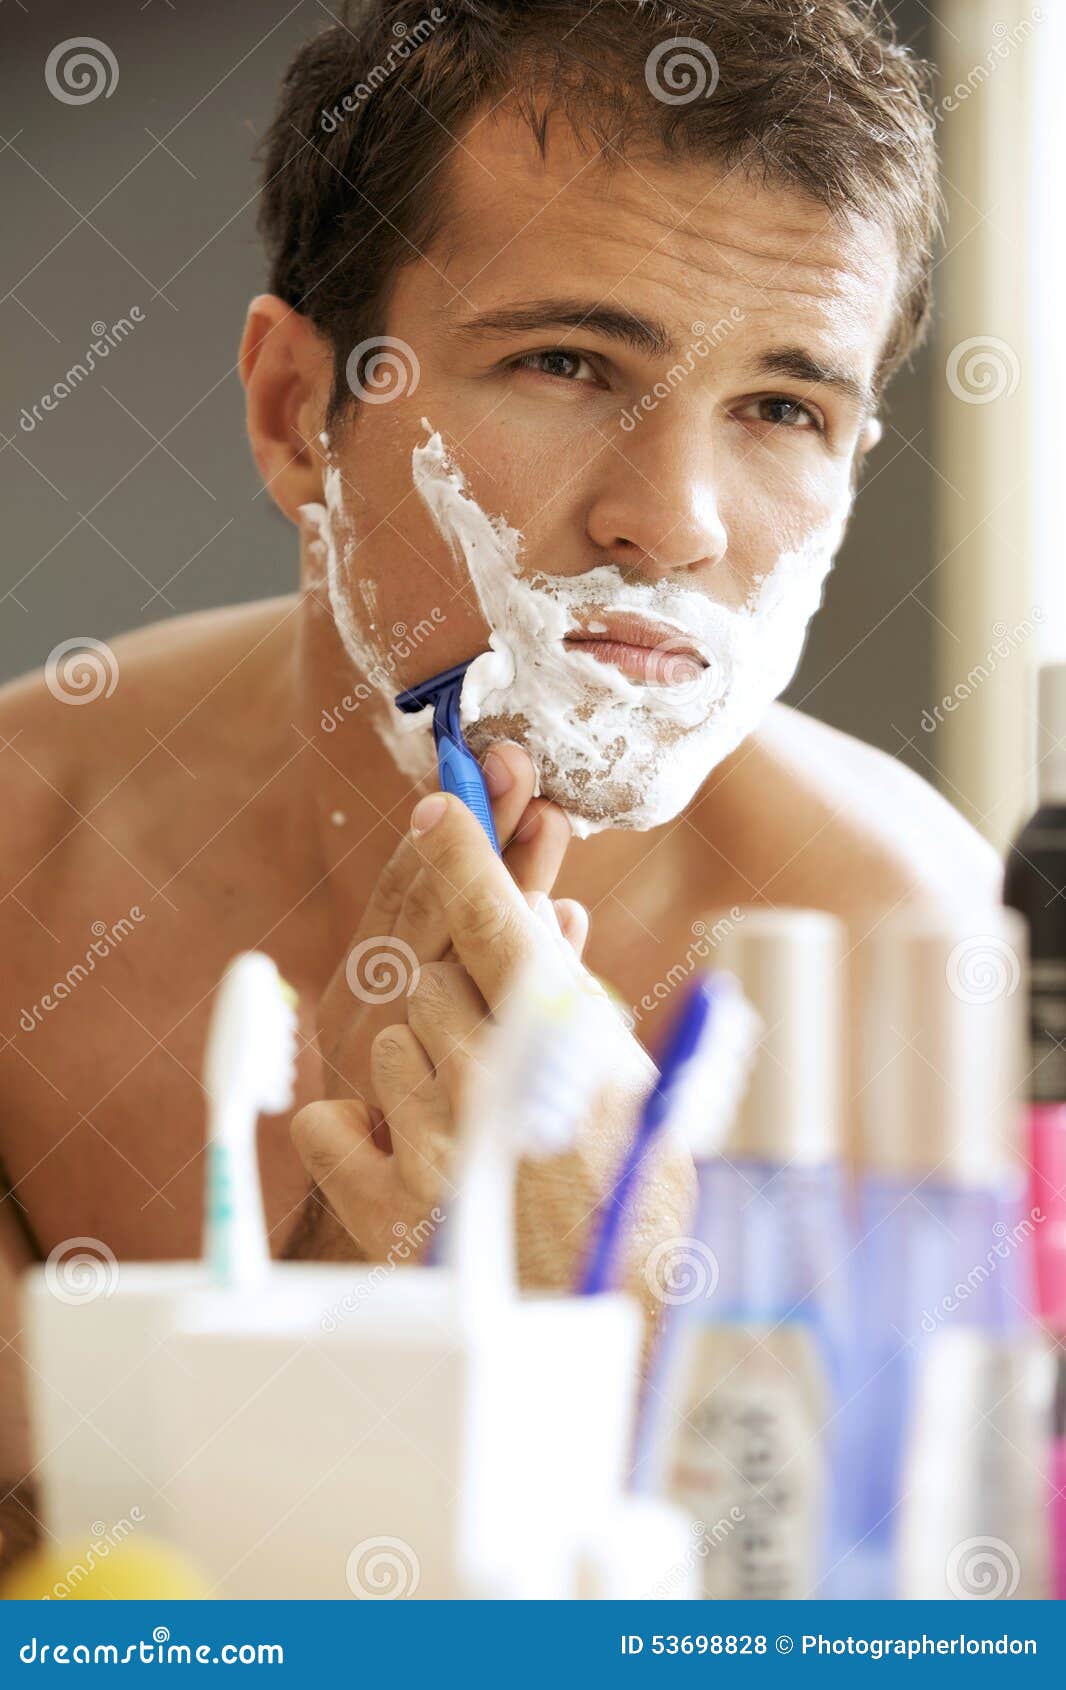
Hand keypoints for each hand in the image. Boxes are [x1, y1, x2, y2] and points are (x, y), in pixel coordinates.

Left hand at [292, 778, 695, 1310]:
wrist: (620, 1322)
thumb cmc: (644, 1200)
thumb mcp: (632, 1083)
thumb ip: (575, 998)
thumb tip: (541, 921)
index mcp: (558, 1044)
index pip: (493, 919)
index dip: (463, 854)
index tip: (438, 807)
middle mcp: (485, 1080)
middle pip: (432, 977)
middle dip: (462, 994)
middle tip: (503, 1045)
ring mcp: (429, 1143)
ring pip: (386, 1041)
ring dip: (422, 1062)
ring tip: (477, 1115)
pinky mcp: (385, 1206)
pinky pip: (326, 1122)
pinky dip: (354, 1126)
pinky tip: (403, 1143)